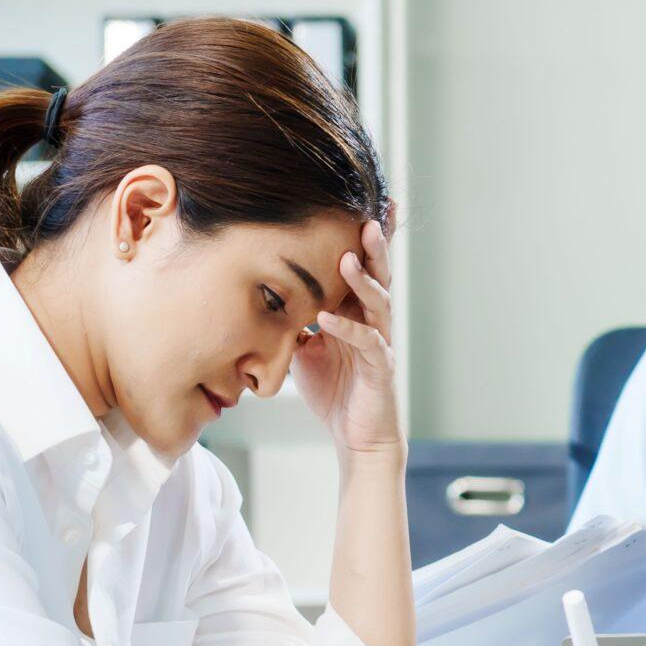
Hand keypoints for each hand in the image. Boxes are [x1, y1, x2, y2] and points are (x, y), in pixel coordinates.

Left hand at [295, 210, 403, 458]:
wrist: (357, 436)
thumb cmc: (335, 391)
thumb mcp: (305, 348)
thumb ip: (295, 320)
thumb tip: (265, 296)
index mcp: (357, 312)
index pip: (362, 270)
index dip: (364, 242)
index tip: (361, 208)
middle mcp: (373, 321)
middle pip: (378, 276)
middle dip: (374, 247)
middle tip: (368, 218)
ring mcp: (380, 342)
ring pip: (379, 302)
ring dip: (363, 279)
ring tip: (349, 257)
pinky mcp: (380, 367)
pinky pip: (368, 342)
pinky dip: (347, 329)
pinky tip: (329, 318)